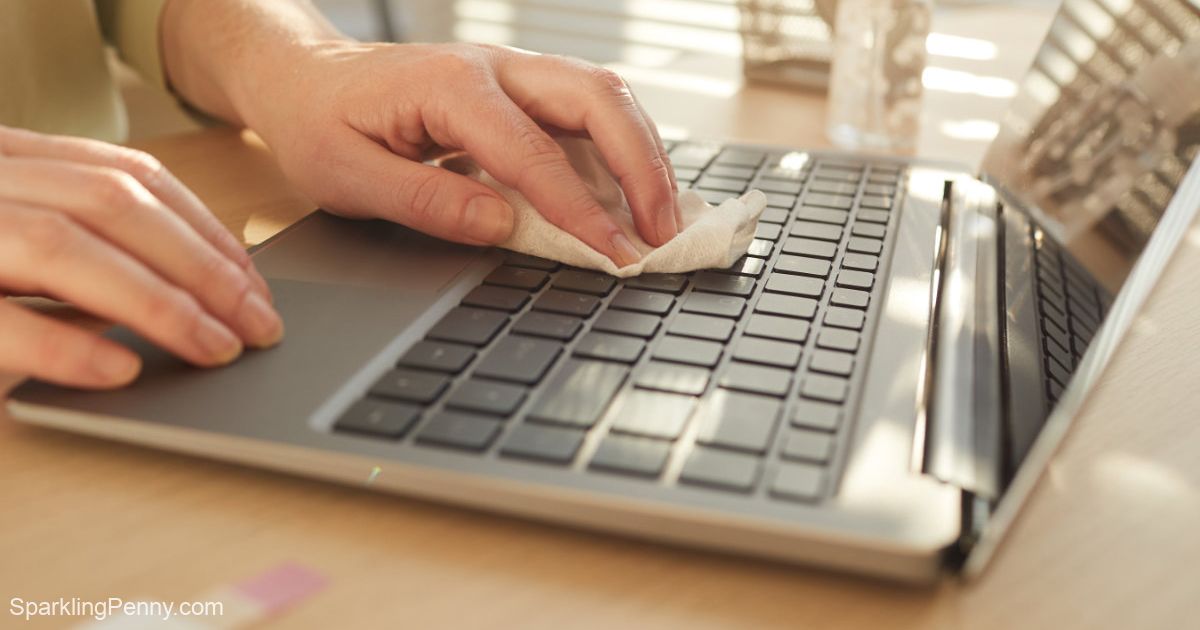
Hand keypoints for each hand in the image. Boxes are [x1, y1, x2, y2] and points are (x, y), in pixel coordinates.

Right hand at [0, 126, 281, 388]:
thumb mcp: (13, 242)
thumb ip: (85, 249)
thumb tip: (192, 291)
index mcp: (6, 161)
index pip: (126, 177)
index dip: (203, 228)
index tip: (255, 282)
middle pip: (110, 204)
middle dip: (201, 268)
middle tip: (260, 326)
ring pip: (62, 245)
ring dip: (156, 302)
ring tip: (217, 350)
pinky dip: (63, 344)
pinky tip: (120, 370)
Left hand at [231, 42, 678, 266]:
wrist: (304, 75)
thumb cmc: (319, 122)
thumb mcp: (346, 175)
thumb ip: (424, 200)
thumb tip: (499, 225)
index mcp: (449, 86)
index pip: (535, 152)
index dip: (581, 210)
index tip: (616, 255)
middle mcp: (494, 67)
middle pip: (597, 99)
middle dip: (643, 167)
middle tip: (664, 232)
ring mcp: (512, 73)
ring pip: (604, 96)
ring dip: (643, 154)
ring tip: (665, 216)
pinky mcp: (520, 90)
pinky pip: (588, 111)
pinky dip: (623, 150)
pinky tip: (632, 193)